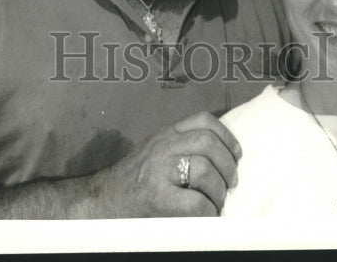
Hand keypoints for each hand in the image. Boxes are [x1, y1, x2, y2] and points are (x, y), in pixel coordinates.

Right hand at [92, 111, 241, 216]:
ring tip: (217, 202)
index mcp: (164, 135)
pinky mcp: (157, 198)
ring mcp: (158, 171)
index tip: (236, 154)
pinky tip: (205, 216)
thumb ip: (179, 147)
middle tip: (231, 183)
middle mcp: (162, 147)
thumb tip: (220, 156)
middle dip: (228, 165)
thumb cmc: (132, 182)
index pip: (202, 120)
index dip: (226, 136)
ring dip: (218, 190)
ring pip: (204, 170)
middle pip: (207, 143)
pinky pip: (195, 202)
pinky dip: (208, 211)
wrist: (101, 202)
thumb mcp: (155, 152)